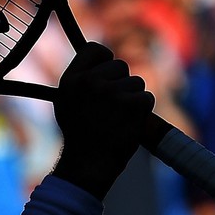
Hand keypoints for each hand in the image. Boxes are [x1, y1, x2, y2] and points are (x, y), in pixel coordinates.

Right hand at [51, 43, 155, 199]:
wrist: (88, 165)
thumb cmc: (79, 135)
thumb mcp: (67, 102)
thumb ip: (81, 78)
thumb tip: (100, 56)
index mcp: (71, 79)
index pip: (94, 49)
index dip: (104, 61)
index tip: (105, 76)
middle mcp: (90, 82)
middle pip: (120, 66)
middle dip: (120, 84)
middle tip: (110, 108)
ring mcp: (113, 92)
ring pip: (136, 82)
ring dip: (132, 100)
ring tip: (117, 119)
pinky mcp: (133, 104)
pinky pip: (146, 98)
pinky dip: (142, 112)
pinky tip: (128, 124)